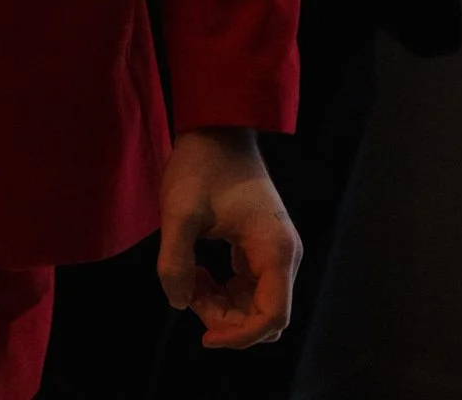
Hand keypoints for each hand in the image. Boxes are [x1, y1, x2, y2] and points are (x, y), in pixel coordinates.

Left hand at [158, 128, 301, 349]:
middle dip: (225, 318)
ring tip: (188, 277)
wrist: (216, 125)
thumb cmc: (201, 164)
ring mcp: (275, 248)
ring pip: (256, 302)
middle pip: (264, 314)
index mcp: (274, 250)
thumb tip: (179, 303)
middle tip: (188, 291)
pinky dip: (224, 289)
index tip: (203, 336)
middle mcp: (284, 254)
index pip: (272, 318)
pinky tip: (197, 271)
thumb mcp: (179, 212)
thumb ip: (176, 262)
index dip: (239, 337)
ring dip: (222, 304)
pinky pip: (249, 285)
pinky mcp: (262, 243)